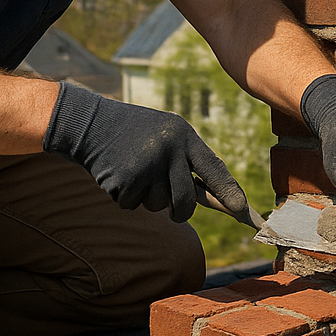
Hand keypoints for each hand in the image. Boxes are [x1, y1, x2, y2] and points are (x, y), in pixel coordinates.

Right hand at [43, 82, 248, 222]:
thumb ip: (191, 163)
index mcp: (182, 136)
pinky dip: (127, 197)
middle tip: (176, 212)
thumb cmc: (139, 134)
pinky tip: (120, 174)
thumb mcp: (168, 137)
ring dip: (149, 198)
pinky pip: (134, 205)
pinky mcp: (123, 180)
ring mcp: (145, 166)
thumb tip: (222, 199)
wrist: (93, 123)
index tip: (241, 210)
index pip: (212, 168)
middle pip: (186, 200)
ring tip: (136, 171)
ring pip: (159, 205)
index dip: (227, 191)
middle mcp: (167, 150)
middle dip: (181, 211)